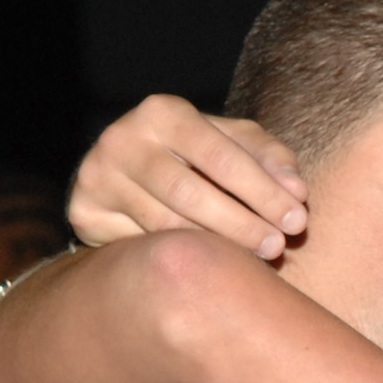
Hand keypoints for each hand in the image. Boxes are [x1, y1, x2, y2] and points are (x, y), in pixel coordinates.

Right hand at [68, 95, 308, 257]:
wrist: (125, 174)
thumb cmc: (196, 158)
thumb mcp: (233, 145)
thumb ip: (269, 160)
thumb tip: (297, 192)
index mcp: (163, 112)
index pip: (221, 155)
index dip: (263, 191)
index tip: (298, 221)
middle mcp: (122, 139)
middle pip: (190, 192)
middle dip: (241, 223)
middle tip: (278, 248)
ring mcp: (97, 176)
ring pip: (165, 224)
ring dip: (216, 247)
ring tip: (257, 260)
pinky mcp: (84, 212)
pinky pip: (140, 247)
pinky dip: (181, 259)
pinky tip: (212, 270)